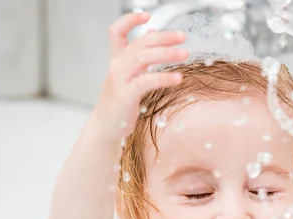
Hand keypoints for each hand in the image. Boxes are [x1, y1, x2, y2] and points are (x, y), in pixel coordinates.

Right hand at [92, 12, 188, 140]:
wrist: (106, 127)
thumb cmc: (121, 103)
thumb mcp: (129, 77)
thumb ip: (139, 57)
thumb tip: (152, 34)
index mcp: (117, 60)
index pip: (116, 31)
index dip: (130, 20)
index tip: (148, 15)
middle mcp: (117, 66)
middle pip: (139, 43)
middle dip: (163, 37)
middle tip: (183, 36)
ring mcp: (120, 79)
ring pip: (143, 58)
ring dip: (166, 53)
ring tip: (185, 53)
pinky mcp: (126, 95)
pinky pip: (146, 81)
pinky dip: (163, 78)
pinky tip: (178, 78)